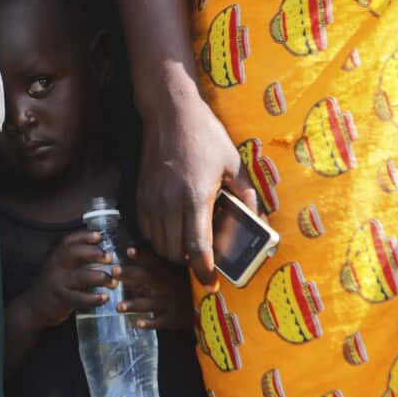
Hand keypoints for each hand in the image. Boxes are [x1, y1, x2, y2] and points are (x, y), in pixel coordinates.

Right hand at [19, 230, 118, 328]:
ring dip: (100, 277)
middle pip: (73, 253)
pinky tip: (105, 298)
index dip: (84, 236)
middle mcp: (55, 266)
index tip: (99, 236)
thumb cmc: (53, 284)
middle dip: (93, 252)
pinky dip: (94, 298)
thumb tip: (102, 251)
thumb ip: (74, 259)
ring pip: (80, 276)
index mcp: (55, 255)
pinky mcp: (61, 299)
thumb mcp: (57, 267)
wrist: (32, 307)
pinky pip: (79, 298)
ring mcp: (57, 282)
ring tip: (114, 281)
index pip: (68, 240)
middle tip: (110, 257)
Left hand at [119, 245, 191, 329]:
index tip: (128, 250)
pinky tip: (138, 323)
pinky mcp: (173, 319)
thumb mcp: (179, 273)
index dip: (142, 255)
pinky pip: (160, 321)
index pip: (154, 261)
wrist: (208, 308)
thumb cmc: (188, 288)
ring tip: (118, 307)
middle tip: (114, 271)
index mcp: (170, 272)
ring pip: (149, 303)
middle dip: (129, 274)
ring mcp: (170, 303)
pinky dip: (149, 323)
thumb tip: (134, 257)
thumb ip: (159, 267)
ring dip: (133, 304)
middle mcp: (168, 285)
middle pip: (146, 278)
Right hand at [138, 94, 257, 285]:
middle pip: (176, 252)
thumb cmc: (205, 135)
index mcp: (196, 197)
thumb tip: (256, 221)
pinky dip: (158, 239)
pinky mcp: (141, 194)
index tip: (211, 283)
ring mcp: (153, 199)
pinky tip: (172, 231)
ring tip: (189, 246)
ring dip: (174, 252)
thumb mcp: (233, 162)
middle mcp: (170, 203)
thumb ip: (245, 194)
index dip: (205, 271)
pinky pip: (146, 230)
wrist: (170, 113)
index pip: (198, 247)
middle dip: (191, 263)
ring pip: (159, 245)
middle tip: (205, 260)